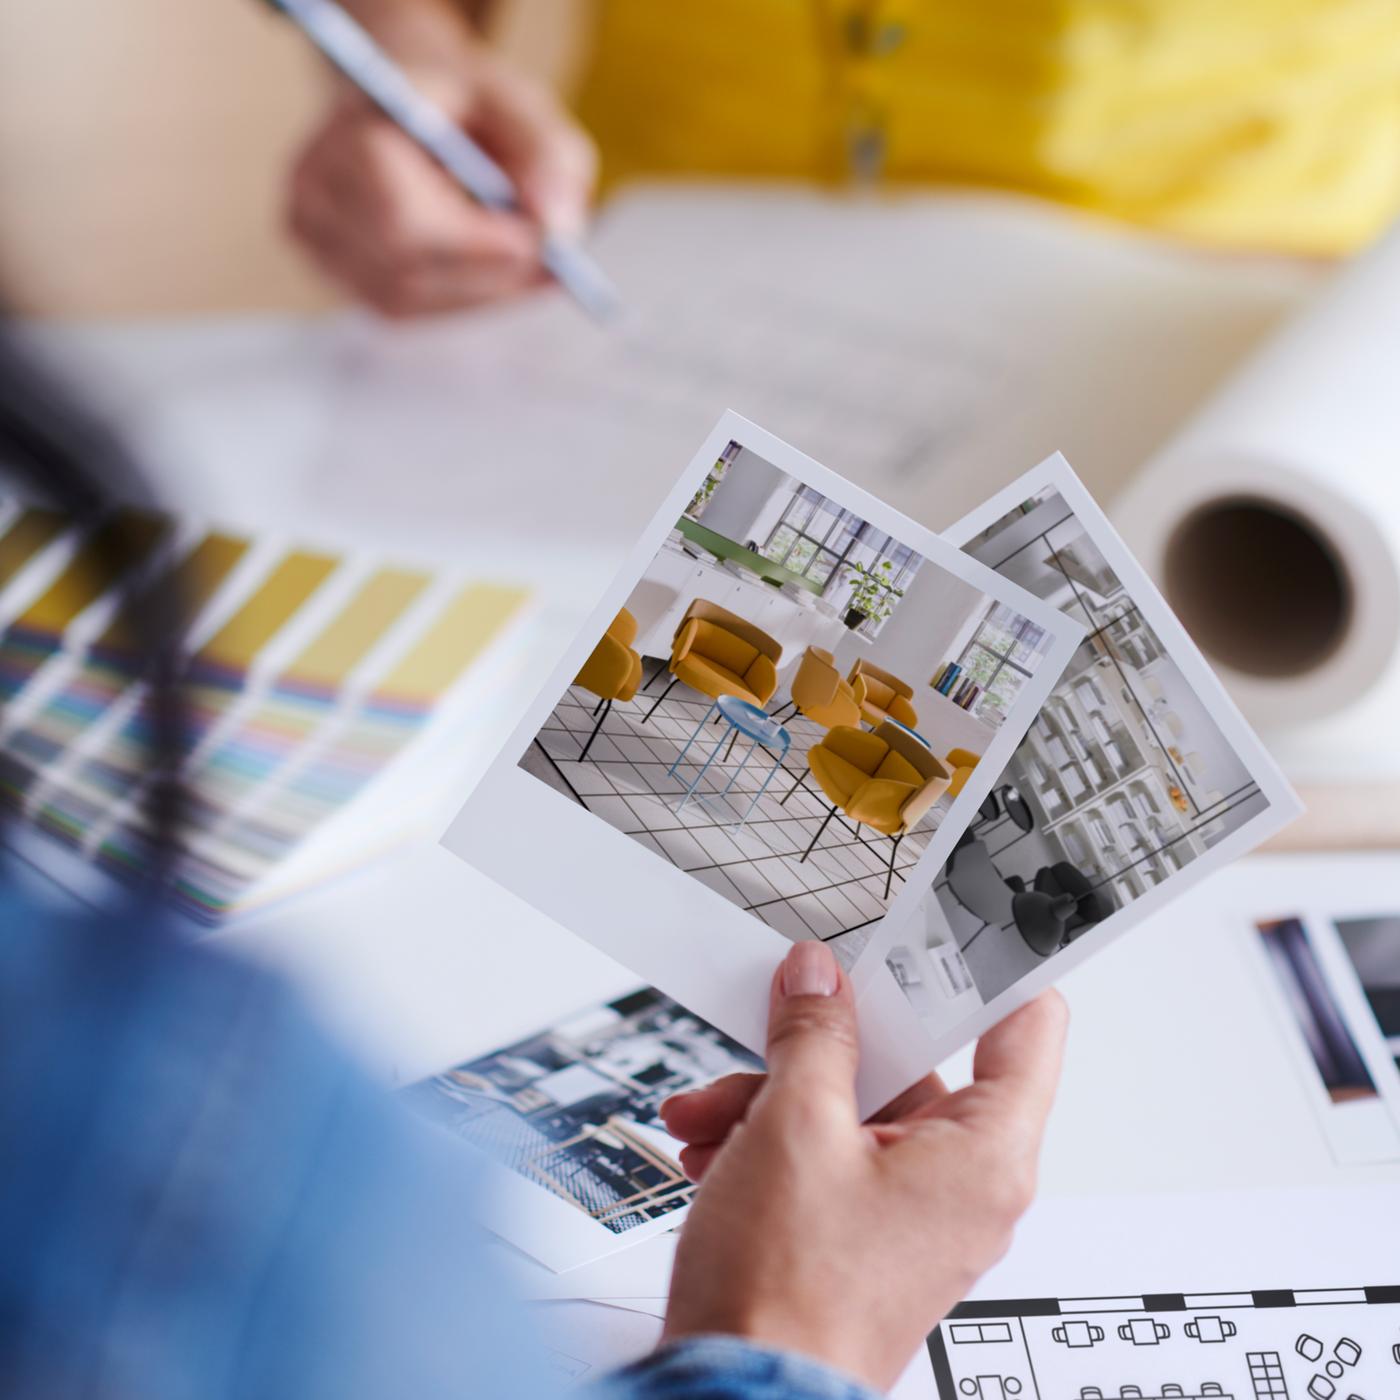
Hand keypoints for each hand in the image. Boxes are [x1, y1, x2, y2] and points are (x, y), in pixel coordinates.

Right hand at [286, 34, 596, 316]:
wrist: (407, 102)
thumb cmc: (465, 105)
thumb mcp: (519, 106)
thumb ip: (547, 156)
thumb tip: (558, 231)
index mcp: (350, 130)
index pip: (403, 221)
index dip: (476, 246)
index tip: (542, 248)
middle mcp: (315, 187)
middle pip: (405, 271)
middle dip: (487, 276)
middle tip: (553, 271)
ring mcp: (313, 237)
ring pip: (406, 299)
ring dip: (478, 291)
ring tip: (530, 266)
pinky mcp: (330, 271)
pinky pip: (401, 309)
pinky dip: (457, 298)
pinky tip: (491, 272)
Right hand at [660, 942, 1067, 1390]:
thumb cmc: (788, 1300)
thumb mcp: (793, 1128)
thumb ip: (813, 1036)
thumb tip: (819, 982)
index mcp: (983, 1155)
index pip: (1026, 1025)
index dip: (989, 966)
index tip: (954, 922)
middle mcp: (961, 1185)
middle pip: (912, 1064)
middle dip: (823, 1045)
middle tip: (776, 1023)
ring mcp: (910, 1214)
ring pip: (855, 1110)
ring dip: (775, 1095)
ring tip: (710, 1111)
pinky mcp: (862, 1235)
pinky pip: (829, 1155)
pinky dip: (771, 1141)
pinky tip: (713, 1148)